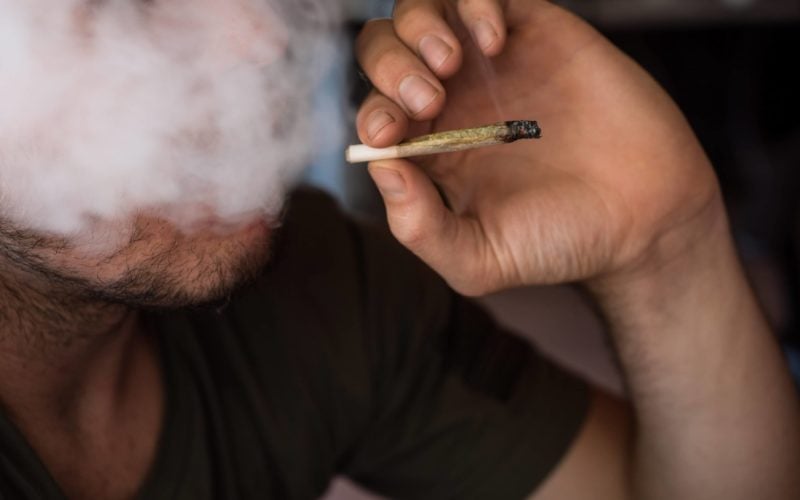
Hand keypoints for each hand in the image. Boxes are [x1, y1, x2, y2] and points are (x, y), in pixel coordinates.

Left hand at [356, 0, 722, 295]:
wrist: (645, 216)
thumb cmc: (562, 240)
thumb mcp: (479, 259)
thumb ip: (420, 228)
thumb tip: (379, 168)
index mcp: (430, 150)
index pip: (376, 112)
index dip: (372, 113)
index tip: (390, 131)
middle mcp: (453, 102)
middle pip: (387, 52)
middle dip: (389, 66)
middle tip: (426, 99)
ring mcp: (491, 65)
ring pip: (424, 12)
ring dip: (419, 27)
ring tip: (448, 63)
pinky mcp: (534, 33)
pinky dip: (475, 4)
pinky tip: (493, 42)